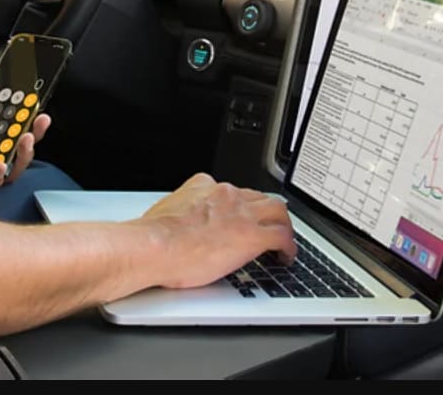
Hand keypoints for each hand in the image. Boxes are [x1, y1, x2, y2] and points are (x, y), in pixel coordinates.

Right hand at [137, 173, 295, 288]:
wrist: (155, 247)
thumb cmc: (153, 238)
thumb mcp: (166, 213)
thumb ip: (178, 215)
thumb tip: (175, 227)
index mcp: (203, 187)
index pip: (230, 191)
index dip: (238, 205)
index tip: (238, 216)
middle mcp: (226, 195)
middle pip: (258, 197)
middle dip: (265, 210)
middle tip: (267, 225)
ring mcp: (242, 214)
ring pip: (277, 210)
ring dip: (282, 224)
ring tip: (283, 239)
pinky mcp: (253, 236)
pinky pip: (282, 236)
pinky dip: (289, 246)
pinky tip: (286, 256)